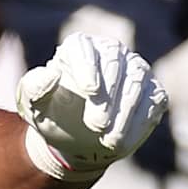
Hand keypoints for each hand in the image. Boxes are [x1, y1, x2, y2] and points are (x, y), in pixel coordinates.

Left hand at [17, 32, 166, 181]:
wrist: (75, 137)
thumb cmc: (53, 113)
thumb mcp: (33, 104)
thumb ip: (35, 87)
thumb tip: (51, 73)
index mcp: (77, 47)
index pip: (83, 47)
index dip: (88, 67)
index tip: (90, 92)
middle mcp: (109, 51)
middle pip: (114, 62)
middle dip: (108, 95)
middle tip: (96, 125)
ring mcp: (134, 69)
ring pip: (137, 80)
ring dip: (125, 112)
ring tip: (109, 141)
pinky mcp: (151, 90)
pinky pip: (154, 99)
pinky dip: (141, 121)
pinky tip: (125, 141)